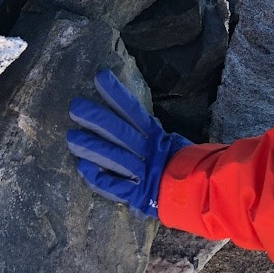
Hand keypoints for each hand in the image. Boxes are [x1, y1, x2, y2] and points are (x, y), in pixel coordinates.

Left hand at [67, 69, 191, 217]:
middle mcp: (149, 152)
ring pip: (114, 157)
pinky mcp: (138, 196)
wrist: (202, 194)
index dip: (117, 94)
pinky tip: (82, 168)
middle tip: (75, 106)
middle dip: (97, 119)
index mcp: (158, 137)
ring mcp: (143, 174)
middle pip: (120, 132)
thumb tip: (124, 111)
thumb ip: (149, 132)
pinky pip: (115, 186)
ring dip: (92, 147)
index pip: (135, 111)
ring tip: (71, 137)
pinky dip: (98, 178)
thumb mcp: (170, 143)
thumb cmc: (181, 166)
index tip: (99, 77)